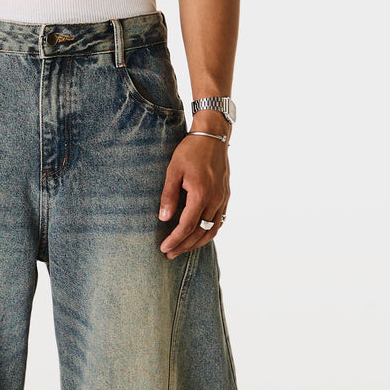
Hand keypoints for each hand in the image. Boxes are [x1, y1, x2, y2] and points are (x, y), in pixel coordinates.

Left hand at [157, 133, 229, 258]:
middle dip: (184, 246)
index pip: (187, 226)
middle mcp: (215, 200)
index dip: (175, 240)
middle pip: (200, 232)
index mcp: (201, 194)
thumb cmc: (190, 151)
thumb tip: (164, 218)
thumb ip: (169, 195)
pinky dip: (209, 233)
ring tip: (183, 248)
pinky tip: (199, 236)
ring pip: (212, 230)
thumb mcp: (173, 170)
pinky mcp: (225, 197)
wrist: (213, 136)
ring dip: (197, 243)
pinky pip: (219, 221)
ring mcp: (223, 199)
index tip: (164, 248)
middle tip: (169, 254)